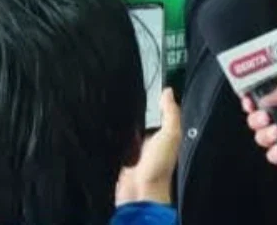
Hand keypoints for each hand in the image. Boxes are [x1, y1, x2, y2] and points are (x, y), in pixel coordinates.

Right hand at [115, 88, 180, 205]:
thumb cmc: (158, 166)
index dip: (154, 101)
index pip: (159, 114)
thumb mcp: (170, 135)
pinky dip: (111, 135)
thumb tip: (168, 91)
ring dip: (121, 123)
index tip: (145, 84)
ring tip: (112, 103)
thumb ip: (170, 114)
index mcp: (163, 137)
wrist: (140, 192)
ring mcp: (134, 151)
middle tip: (124, 91)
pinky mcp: (120, 157)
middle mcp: (149, 143)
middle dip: (134, 111)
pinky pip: (115, 142)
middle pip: (141, 121)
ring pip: (126, 130)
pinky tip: (106, 124)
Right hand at [242, 80, 276, 164]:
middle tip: (264, 118)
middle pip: (258, 118)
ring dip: (264, 136)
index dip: (251, 99)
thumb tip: (265, 97)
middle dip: (256, 119)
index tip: (248, 101)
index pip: (262, 97)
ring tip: (276, 133)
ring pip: (264, 137)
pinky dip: (275, 154)